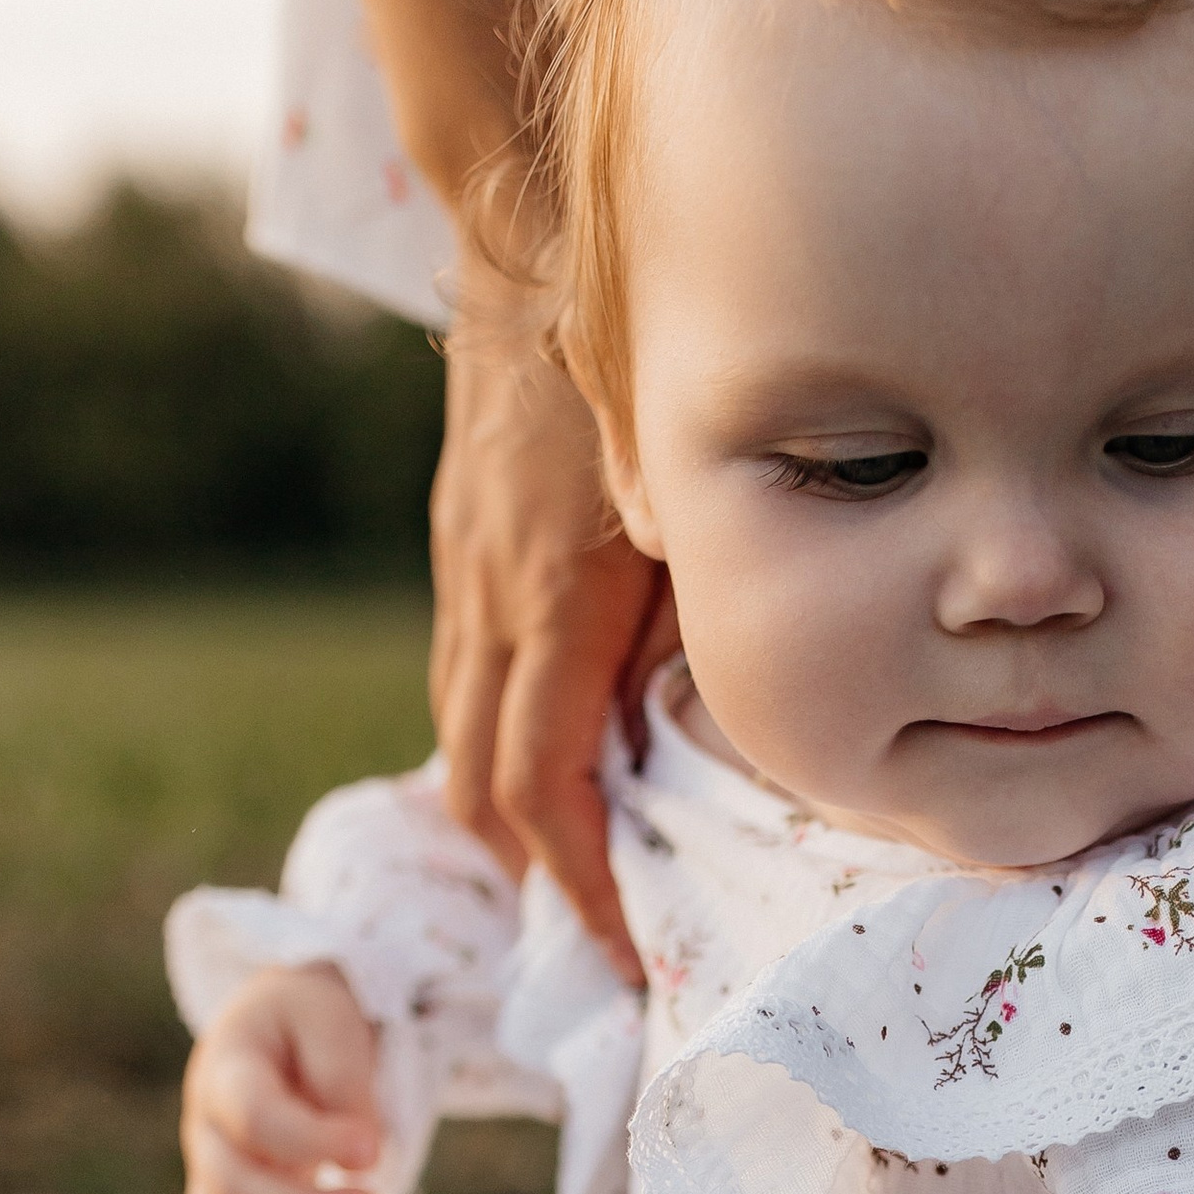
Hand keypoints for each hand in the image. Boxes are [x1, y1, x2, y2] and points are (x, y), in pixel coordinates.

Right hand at [181, 963, 383, 1193]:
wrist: (282, 1024)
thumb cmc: (309, 1019)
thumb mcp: (332, 1020)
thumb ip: (344, 1081)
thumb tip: (360, 1156)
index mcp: (227, 1067)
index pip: (252, 1115)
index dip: (310, 1140)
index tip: (371, 1149)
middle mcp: (207, 1123)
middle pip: (233, 1183)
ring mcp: (214, 1164)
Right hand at [429, 281, 676, 982]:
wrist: (524, 239)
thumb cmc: (634, 362)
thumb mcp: (694, 500)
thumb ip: (702, 610)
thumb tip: (733, 723)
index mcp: (551, 604)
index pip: (543, 791)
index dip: (585, 889)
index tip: (635, 954)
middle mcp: (487, 600)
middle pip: (483, 790)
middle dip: (539, 881)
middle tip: (609, 947)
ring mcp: (461, 571)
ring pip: (461, 738)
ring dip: (512, 821)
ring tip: (579, 880)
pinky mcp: (461, 542)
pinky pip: (467, 676)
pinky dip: (500, 743)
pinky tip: (554, 760)